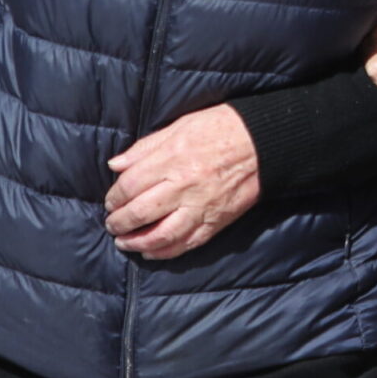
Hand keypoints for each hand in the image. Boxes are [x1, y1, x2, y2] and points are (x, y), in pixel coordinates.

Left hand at [105, 104, 260, 260]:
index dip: (114, 197)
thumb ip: (146, 147)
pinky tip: (151, 250)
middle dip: (118, 222)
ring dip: (136, 242)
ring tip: (125, 242)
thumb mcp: (181, 125)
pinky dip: (164, 252)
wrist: (265, 141)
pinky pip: (186, 244)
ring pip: (160, 235)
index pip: (130, 185)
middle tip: (112, 224)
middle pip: (139, 213)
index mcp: (173, 158)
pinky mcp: (216, 222)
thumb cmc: (222, 127)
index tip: (111, 201)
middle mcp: (184, 186)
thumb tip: (116, 165)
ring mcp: (201, 207)